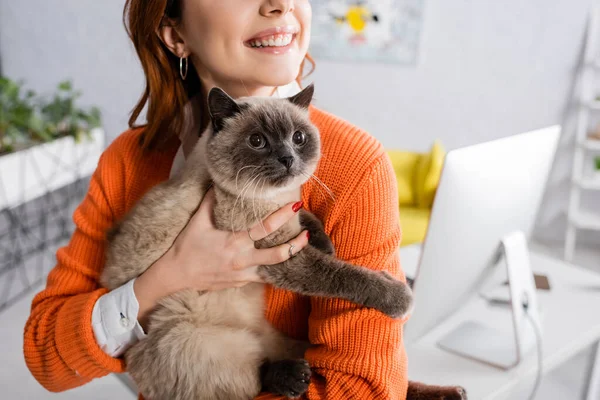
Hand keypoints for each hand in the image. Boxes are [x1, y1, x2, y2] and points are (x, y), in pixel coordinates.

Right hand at [134, 186, 308, 325]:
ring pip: (274, 269)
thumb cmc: (186, 248)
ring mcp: (243, 275)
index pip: (265, 228)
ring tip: (298, 246)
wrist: (175, 275)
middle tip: (307, 233)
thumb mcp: (197, 222)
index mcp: (234, 242)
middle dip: (296, 244)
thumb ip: (210, 203)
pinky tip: (279, 260)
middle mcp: (242, 260)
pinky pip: (262, 276)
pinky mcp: (240, 283)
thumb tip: (217, 184)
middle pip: (278, 255)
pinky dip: (272, 268)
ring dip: (288, 257)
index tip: (295, 205)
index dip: (282, 216)